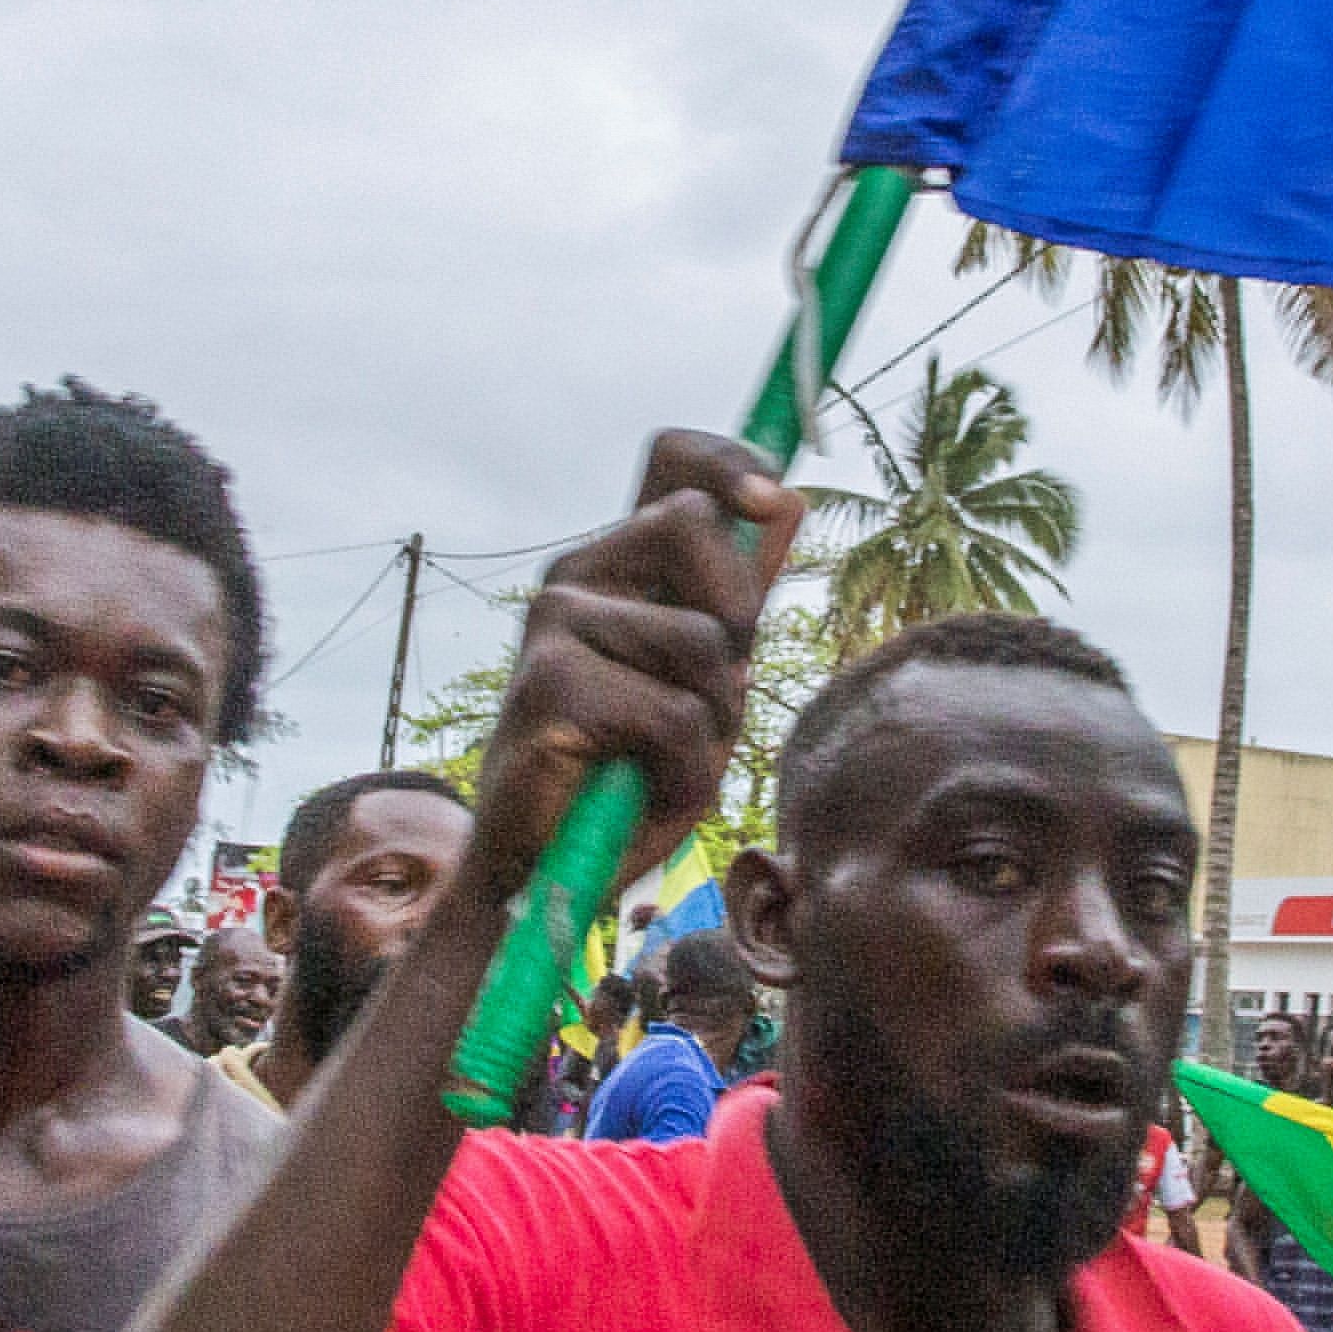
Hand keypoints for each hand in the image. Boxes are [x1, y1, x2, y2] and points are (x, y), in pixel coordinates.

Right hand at [456, 433, 796, 912]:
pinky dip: (684, 772)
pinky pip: (676, 716)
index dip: (729, 460)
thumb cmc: (630, 776)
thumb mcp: (704, 685)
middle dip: (739, 617)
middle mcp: (578, 575)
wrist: (545, 871)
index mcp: (618, 564)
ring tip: (663, 762)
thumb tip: (787, 503)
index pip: (672, 460)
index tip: (772, 499)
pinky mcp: (549, 682)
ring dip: (713, 723)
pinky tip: (640, 793)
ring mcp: (556, 621)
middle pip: (695, 523)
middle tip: (712, 696)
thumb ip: (734, 603)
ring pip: (704, 642)